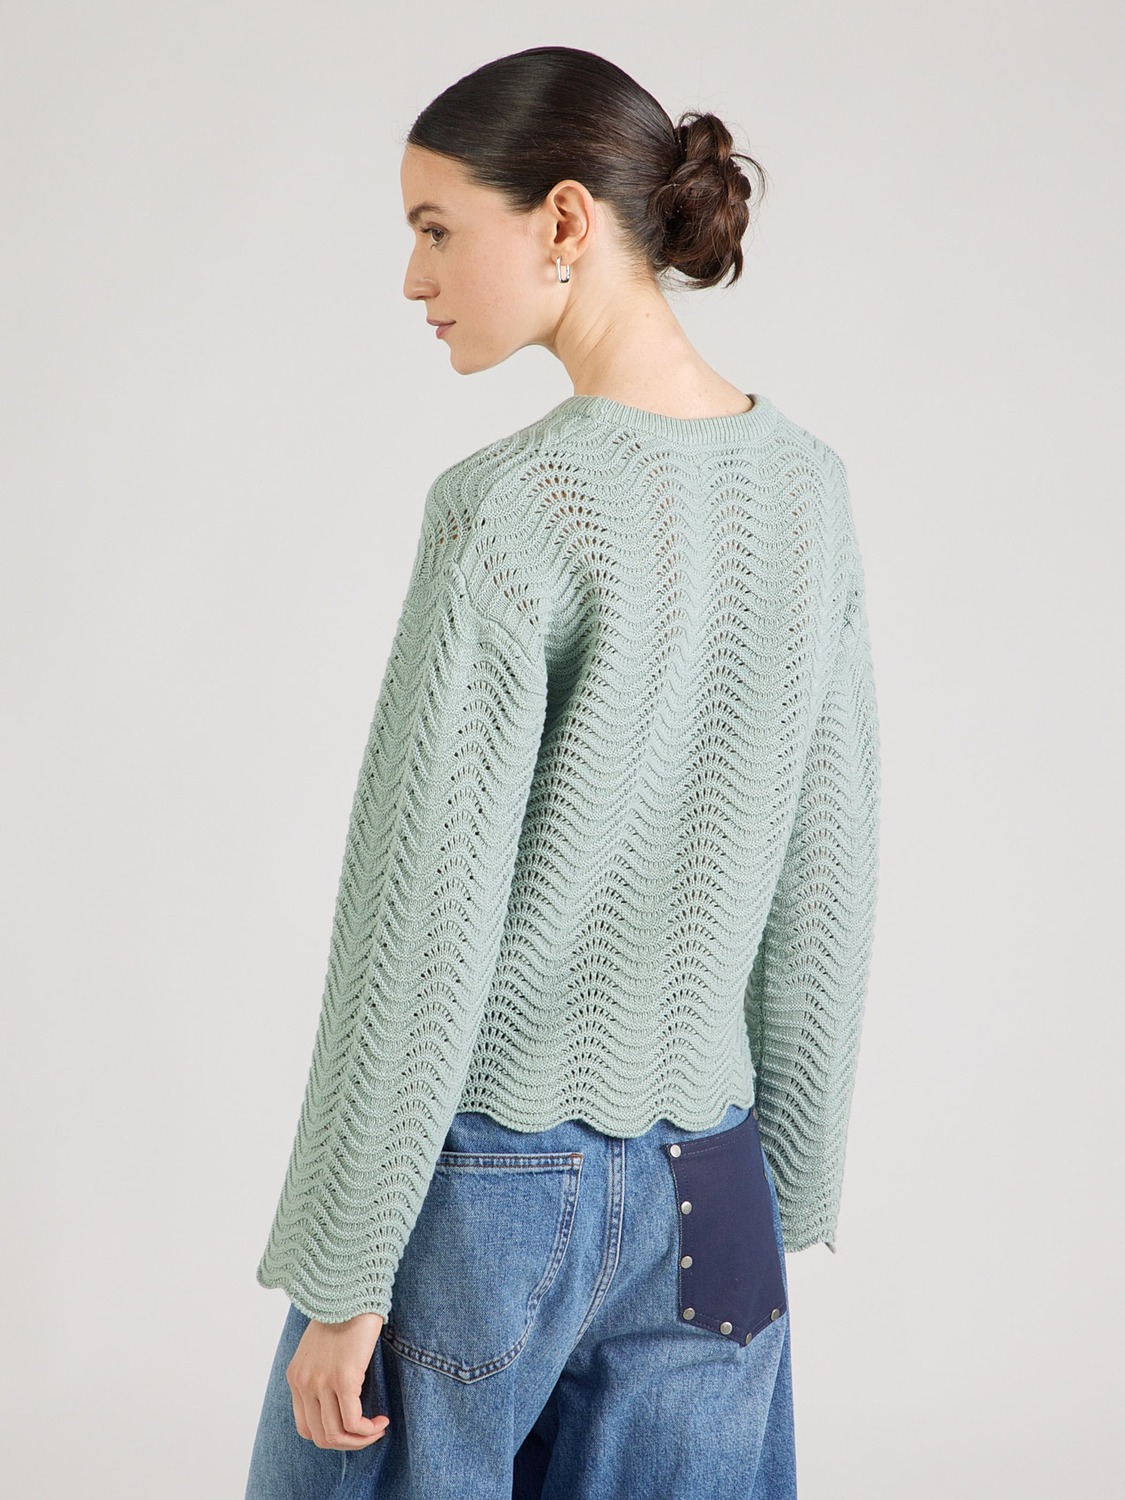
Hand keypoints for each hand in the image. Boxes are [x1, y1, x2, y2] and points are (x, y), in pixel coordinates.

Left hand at [286, 1311, 390, 1449]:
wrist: (352, 1290)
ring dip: (360, 1440)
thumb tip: (339, 1401)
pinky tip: (381, 1421)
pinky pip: (353, 1421)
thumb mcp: (321, 1349)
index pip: (306, 1427)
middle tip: (368, 1433)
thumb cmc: (343, 1315)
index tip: (352, 1427)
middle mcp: (304, 1383)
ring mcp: (321, 1382)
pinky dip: (368, 1429)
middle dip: (347, 1442)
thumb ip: (321, 1373)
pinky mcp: (343, 1378)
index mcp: (296, 1378)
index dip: (331, 1435)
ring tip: (377, 1428)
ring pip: (336, 1434)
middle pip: (320, 1436)